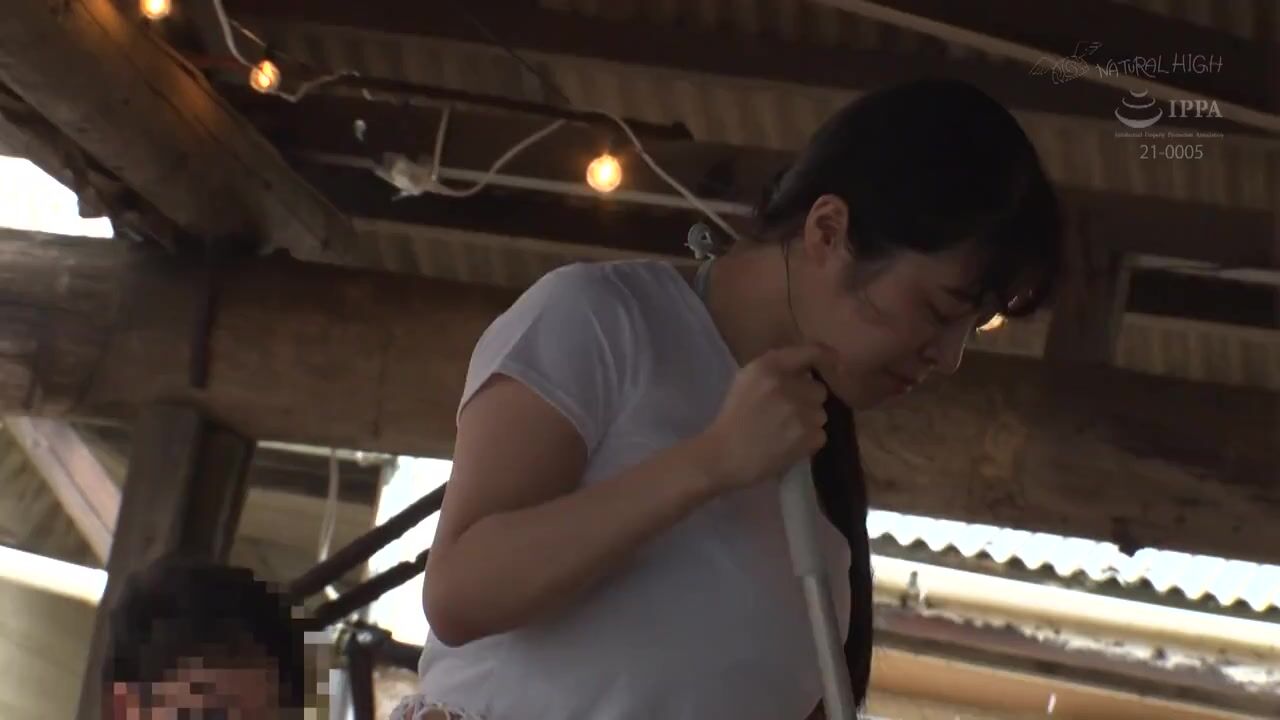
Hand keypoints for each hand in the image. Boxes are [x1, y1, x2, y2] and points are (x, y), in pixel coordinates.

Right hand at [694, 343, 830, 491]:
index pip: (812, 353)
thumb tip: (808, 367)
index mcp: (768, 367)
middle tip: (787, 412)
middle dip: (807, 400)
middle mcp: (787, 386)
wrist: (722, 456)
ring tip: (785, 431)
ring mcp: (800, 413)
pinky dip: (808, 442)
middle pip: (819, 389)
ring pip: (821, 414)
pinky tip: (787, 445)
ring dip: (808, 422)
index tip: (835, 364)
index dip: (827, 357)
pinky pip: (821, 435)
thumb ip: (776, 368)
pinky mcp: (809, 437)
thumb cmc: (733, 417)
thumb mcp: (747, 379)